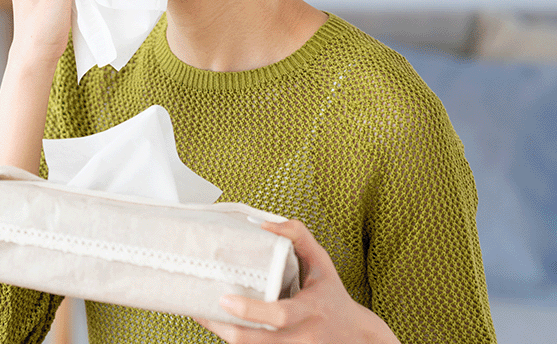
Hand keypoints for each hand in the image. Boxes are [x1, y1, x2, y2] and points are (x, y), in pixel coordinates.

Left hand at [193, 220, 399, 343]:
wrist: (356, 338)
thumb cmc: (332, 296)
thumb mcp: (323, 263)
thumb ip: (298, 236)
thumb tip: (263, 223)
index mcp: (311, 311)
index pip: (280, 315)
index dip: (250, 310)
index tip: (224, 299)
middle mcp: (302, 337)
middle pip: (258, 342)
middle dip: (226, 329)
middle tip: (201, 309)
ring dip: (225, 335)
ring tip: (200, 314)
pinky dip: (235, 341)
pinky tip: (219, 325)